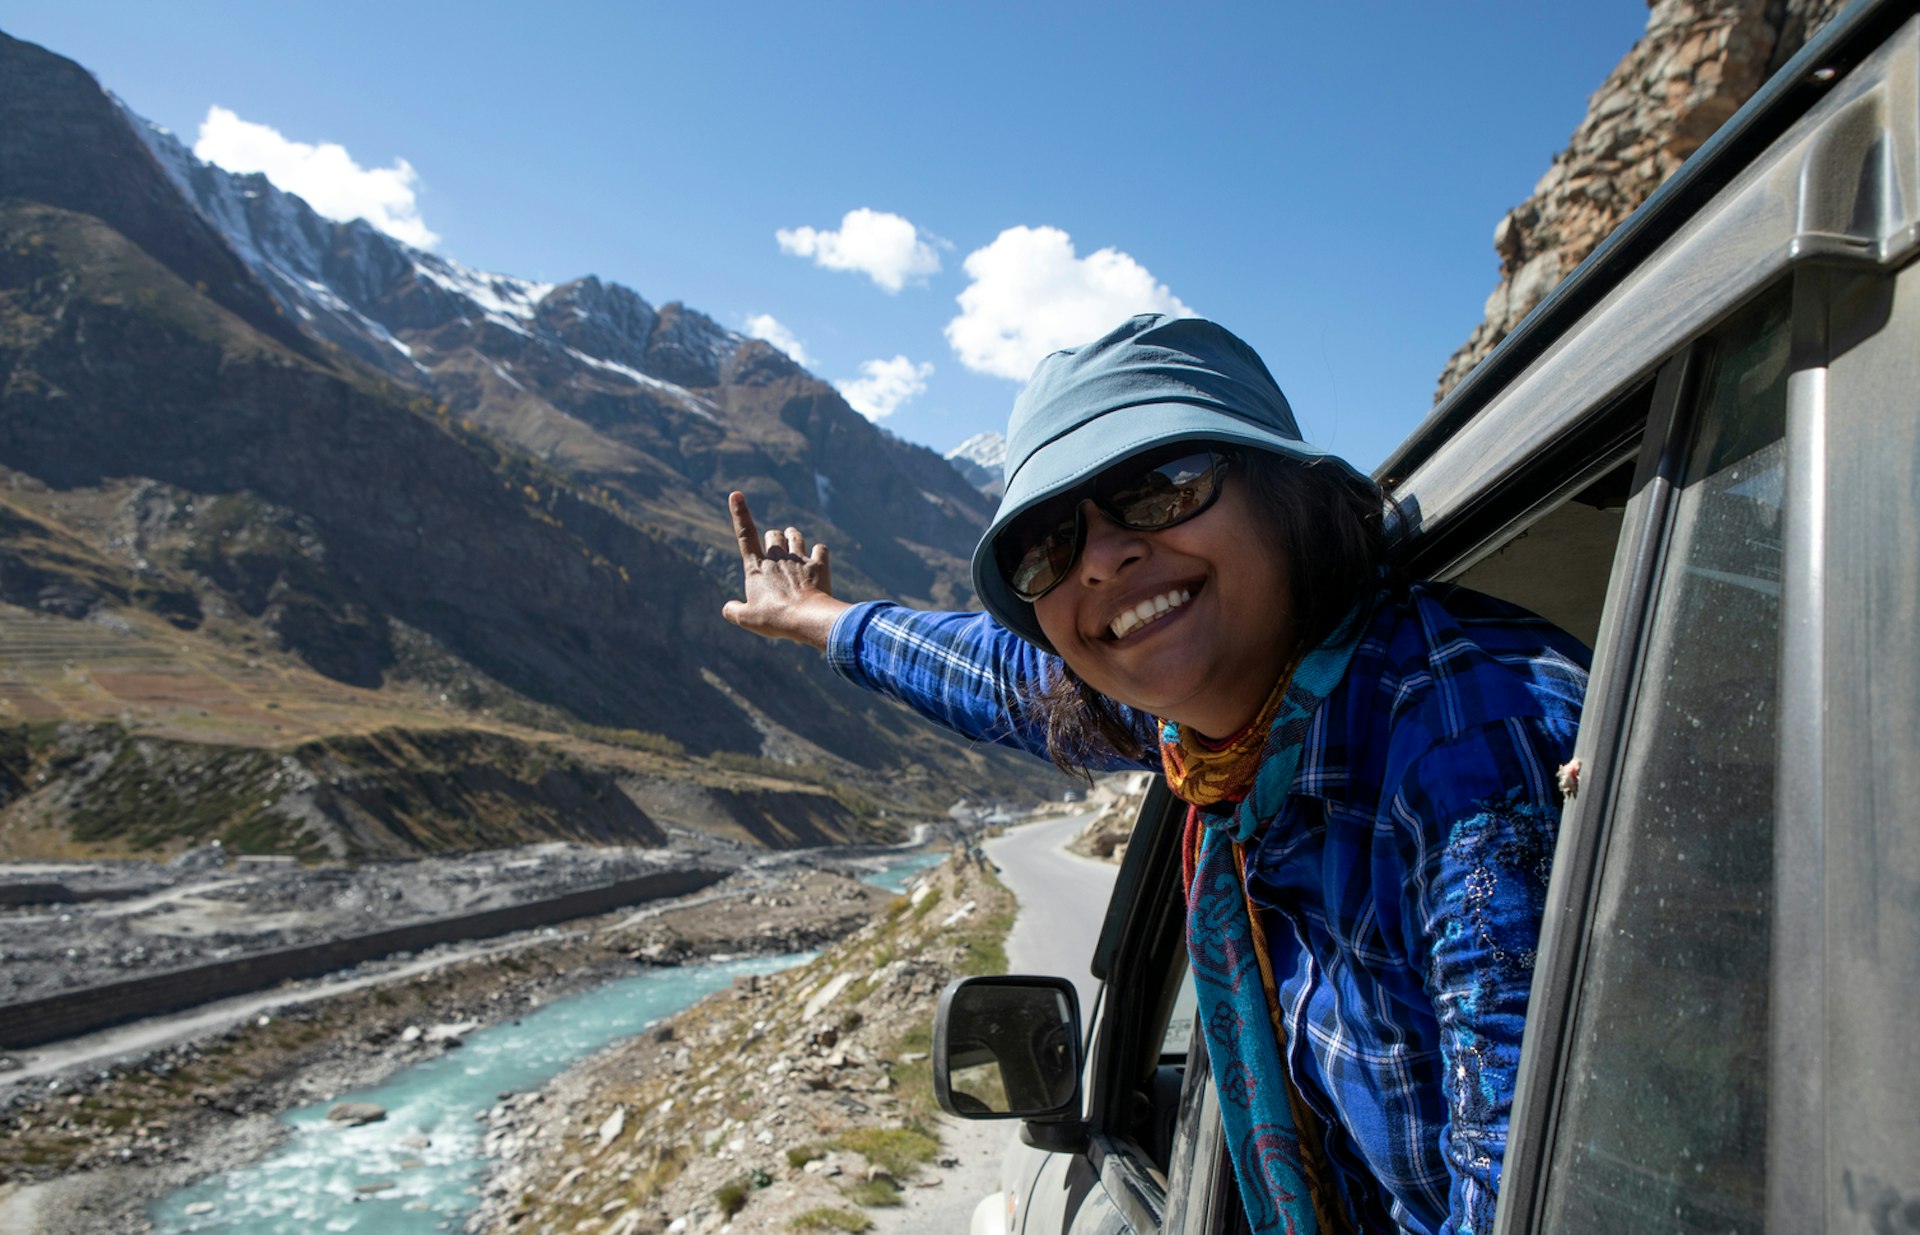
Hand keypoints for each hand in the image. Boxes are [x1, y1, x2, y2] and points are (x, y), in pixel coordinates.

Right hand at [721, 492, 850, 649]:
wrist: (805, 618)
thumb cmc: (773, 619)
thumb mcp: (746, 619)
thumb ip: (733, 611)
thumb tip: (728, 607)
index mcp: (756, 568)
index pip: (744, 535)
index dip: (740, 513)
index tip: (736, 494)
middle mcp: (777, 558)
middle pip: (774, 534)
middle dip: (774, 537)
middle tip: (776, 549)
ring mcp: (798, 560)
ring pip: (796, 535)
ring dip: (794, 537)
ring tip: (795, 546)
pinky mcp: (819, 565)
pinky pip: (821, 549)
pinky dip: (819, 553)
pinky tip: (819, 560)